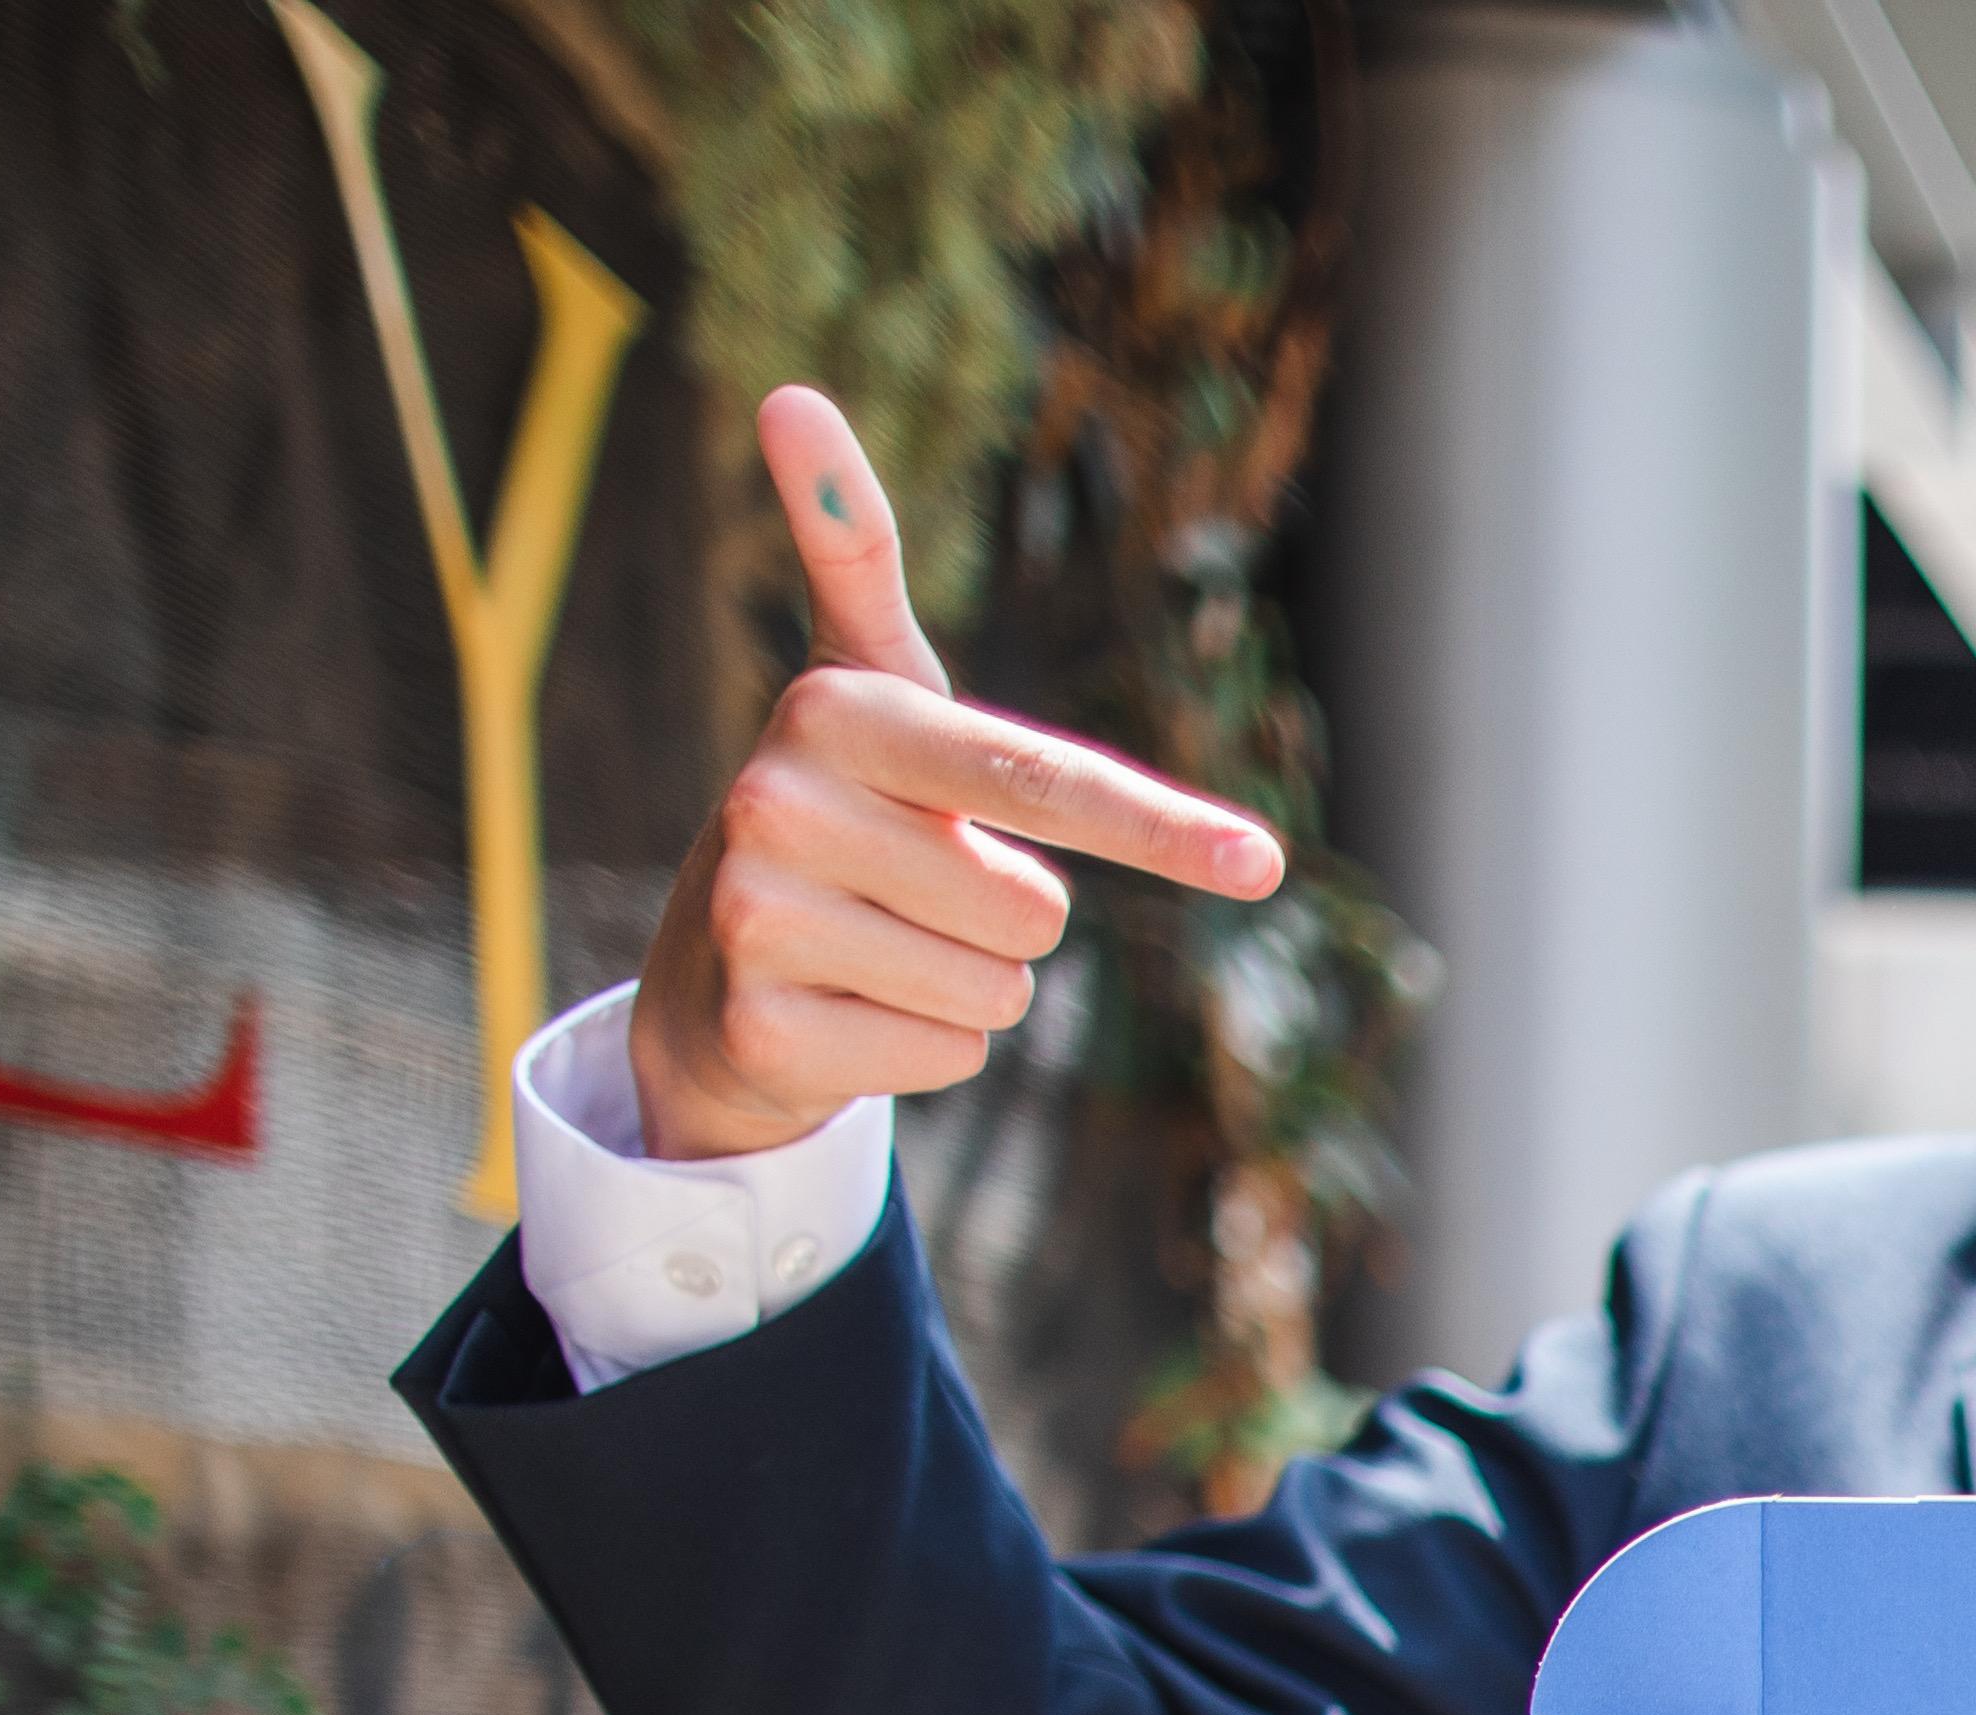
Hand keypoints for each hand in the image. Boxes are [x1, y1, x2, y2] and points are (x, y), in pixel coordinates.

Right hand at [621, 388, 1288, 1163]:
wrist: (713, 974)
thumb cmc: (844, 817)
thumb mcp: (866, 689)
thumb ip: (855, 554)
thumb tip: (788, 391)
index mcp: (835, 711)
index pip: (1040, 776)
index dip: (1161, 827)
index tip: (1262, 864)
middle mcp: (778, 801)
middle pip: (1035, 910)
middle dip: (1002, 921)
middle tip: (908, 892)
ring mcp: (760, 919)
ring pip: (999, 995)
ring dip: (964, 988)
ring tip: (875, 946)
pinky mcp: (765, 1033)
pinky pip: (952, 1062)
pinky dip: (922, 1054)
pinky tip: (845, 1011)